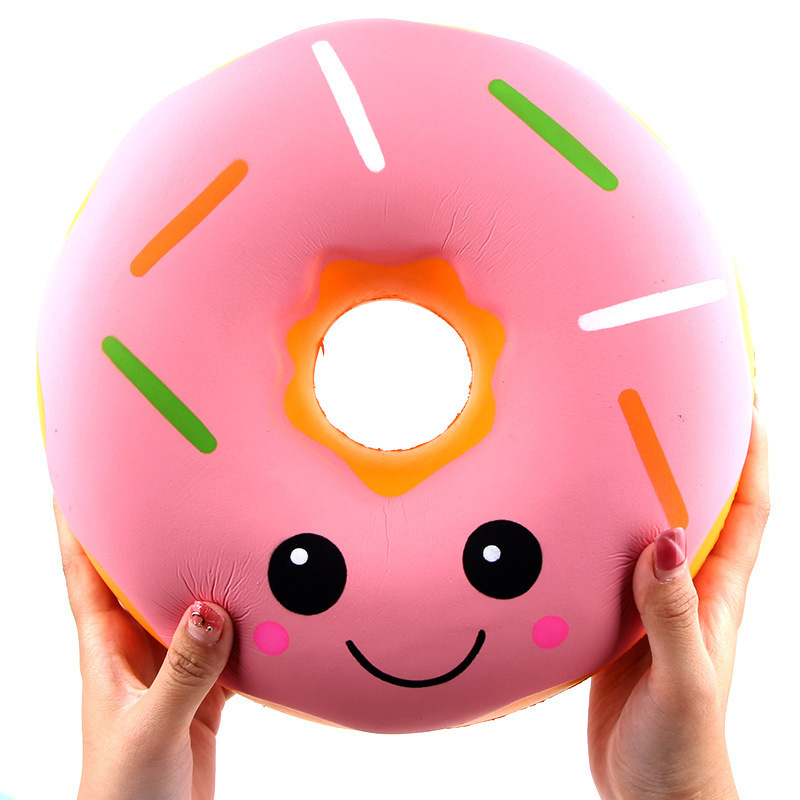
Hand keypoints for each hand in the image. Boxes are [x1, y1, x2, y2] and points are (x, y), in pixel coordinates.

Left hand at [54, 498, 234, 799]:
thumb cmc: (122, 795)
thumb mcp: (148, 731)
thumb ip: (181, 672)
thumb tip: (210, 609)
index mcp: (106, 650)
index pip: (83, 571)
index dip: (74, 520)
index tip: (78, 469)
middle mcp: (137, 648)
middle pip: (140, 571)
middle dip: (150, 525)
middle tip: (174, 478)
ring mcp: (172, 666)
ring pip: (188, 600)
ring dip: (203, 566)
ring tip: (226, 522)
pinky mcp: (204, 688)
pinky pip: (226, 638)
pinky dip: (245, 615)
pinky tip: (266, 597)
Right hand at [587, 405, 769, 799]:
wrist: (652, 797)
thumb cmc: (683, 750)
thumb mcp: (682, 680)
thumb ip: (673, 613)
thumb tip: (666, 539)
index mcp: (717, 595)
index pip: (749, 510)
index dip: (754, 453)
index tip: (745, 399)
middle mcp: (687, 589)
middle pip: (697, 504)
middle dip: (689, 452)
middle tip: (662, 402)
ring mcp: (650, 603)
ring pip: (646, 528)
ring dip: (636, 486)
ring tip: (610, 441)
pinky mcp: (614, 621)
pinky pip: (606, 562)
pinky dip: (593, 531)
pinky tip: (565, 515)